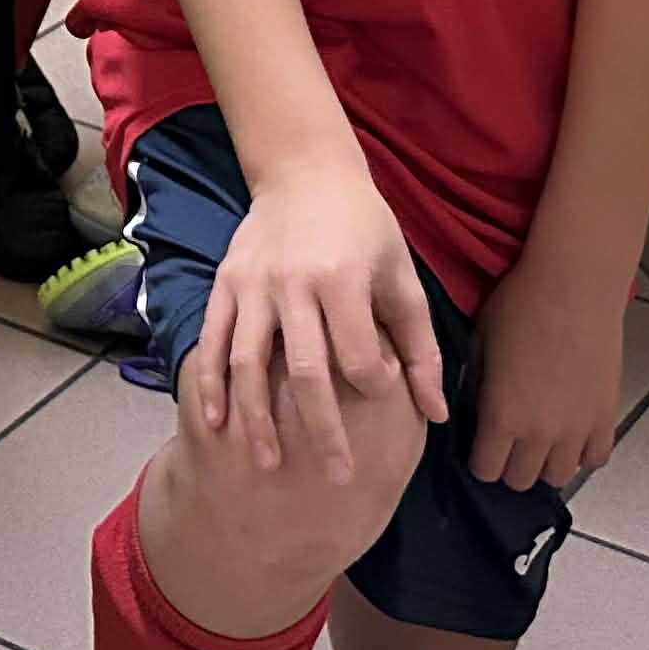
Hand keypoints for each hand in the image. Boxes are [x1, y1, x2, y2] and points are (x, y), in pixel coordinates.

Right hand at [193, 155, 445, 479]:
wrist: (304, 170)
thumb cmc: (364, 227)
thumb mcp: (401, 275)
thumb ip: (418, 345)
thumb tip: (437, 414)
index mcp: (342, 278)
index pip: (358, 354)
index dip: (373, 384)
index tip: (380, 397)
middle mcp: (293, 284)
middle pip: (306, 373)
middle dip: (322, 430)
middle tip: (338, 479)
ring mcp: (252, 285)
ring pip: (249, 364)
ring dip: (257, 419)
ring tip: (269, 466)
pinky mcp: (225, 284)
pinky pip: (213, 341)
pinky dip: (211, 384)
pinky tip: (217, 424)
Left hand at [464, 247, 623, 493]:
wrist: (574, 285)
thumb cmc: (519, 304)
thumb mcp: (479, 342)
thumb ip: (474, 384)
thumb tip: (473, 408)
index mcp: (502, 416)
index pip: (485, 470)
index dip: (479, 460)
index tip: (479, 444)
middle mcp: (540, 434)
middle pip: (520, 481)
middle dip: (508, 465)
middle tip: (507, 440)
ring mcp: (577, 429)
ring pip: (558, 478)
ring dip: (545, 464)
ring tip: (540, 439)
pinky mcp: (606, 417)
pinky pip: (595, 460)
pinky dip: (582, 454)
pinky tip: (572, 434)